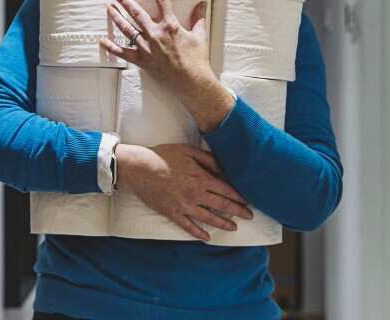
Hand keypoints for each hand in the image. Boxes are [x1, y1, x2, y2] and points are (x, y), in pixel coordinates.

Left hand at [100, 0, 212, 94]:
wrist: (192, 83)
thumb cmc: (197, 60)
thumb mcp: (200, 36)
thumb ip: (198, 18)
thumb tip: (201, 4)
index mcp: (170, 25)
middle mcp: (155, 34)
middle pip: (136, 12)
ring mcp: (147, 48)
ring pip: (127, 29)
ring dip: (116, 17)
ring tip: (108, 8)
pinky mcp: (142, 61)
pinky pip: (123, 53)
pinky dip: (111, 46)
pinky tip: (102, 39)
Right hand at [116, 143, 253, 240]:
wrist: (139, 168)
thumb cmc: (164, 156)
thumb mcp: (189, 151)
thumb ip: (209, 160)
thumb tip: (224, 169)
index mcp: (201, 178)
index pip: (226, 190)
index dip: (239, 197)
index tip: (248, 202)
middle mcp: (195, 194)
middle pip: (222, 206)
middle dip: (238, 212)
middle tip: (250, 216)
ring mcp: (184, 206)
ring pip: (208, 219)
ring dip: (223, 224)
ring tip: (234, 228)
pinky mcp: (172, 213)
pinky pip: (188, 227)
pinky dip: (199, 234)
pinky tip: (207, 238)